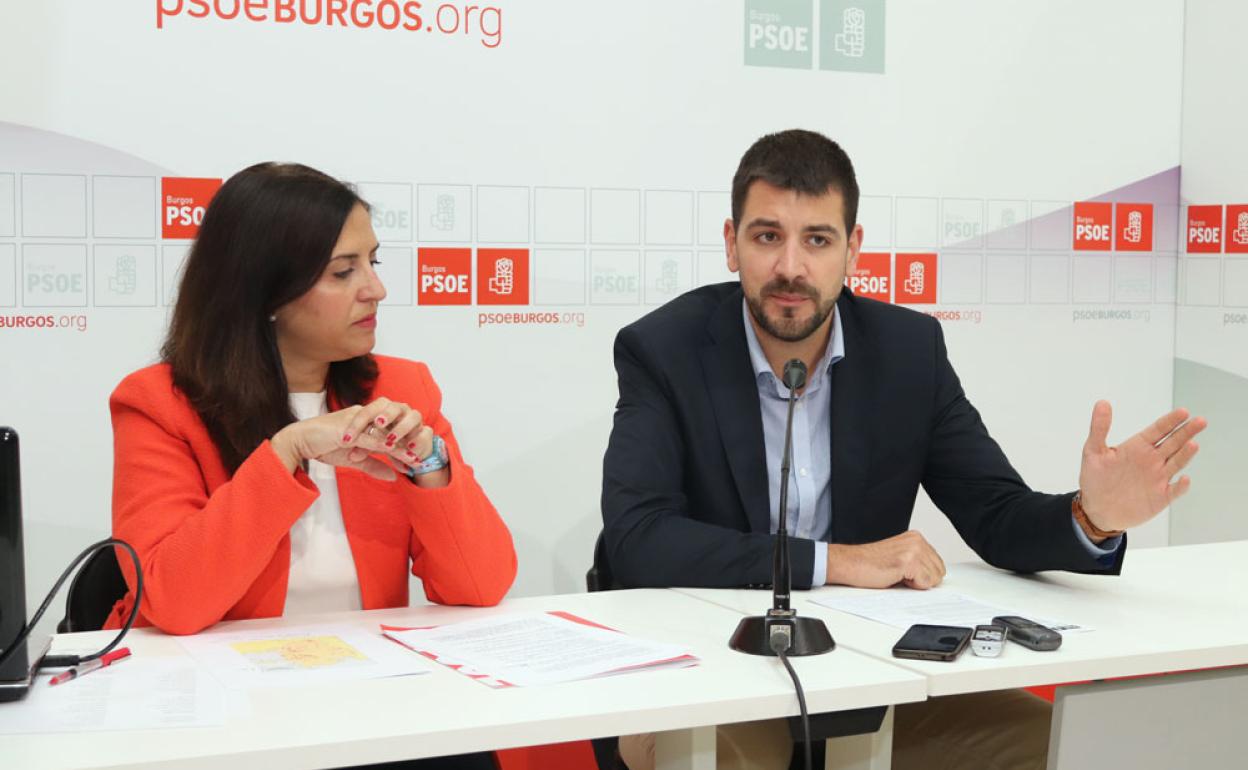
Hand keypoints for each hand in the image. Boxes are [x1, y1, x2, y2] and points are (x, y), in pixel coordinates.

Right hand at [270, 398, 443, 483]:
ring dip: (402, 447)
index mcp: (367, 421)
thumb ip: (373, 465)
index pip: (390, 431)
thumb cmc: (324, 446)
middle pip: (393, 428)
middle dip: (408, 444)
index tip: (415, 459)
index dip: (404, 444)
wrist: (300, 440)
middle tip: (420, 458)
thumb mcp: (353, 459)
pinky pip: (372, 438)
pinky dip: (386, 447)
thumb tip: (393, 476)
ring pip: (386, 433)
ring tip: (414, 459)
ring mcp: (358, 421)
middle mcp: (366, 417)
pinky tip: (397, 455)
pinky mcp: (350, 430)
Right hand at [825, 530, 946, 588]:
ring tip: (896, 575)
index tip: (906, 573)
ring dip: (916, 583)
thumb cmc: (870, 564)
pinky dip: (912, 586)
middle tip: (900, 575)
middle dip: (922, 580)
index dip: (923, 575)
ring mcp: (913, 549)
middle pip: (939, 572)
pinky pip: (925, 583)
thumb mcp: (900, 557)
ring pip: (934, 579)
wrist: (850, 564)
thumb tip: (935, 577)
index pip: (938, 564)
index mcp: (916, 538)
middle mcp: (917, 540)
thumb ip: (918, 562)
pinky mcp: (908, 561)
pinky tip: (896, 577)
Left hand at [1078, 401, 1206, 532]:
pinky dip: (1181, 485)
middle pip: (1174, 442)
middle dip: (1187, 431)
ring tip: (1193, 443)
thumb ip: (1099, 428)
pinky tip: (1185, 479)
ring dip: (1186, 454)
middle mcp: (1152, 460)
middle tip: (1200, 421)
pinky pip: (1175, 490)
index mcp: (1138, 447)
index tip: (1184, 412)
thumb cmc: (1095, 479)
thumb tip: (1102, 402)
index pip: (1158, 430)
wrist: (1097, 510)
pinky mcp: (1160, 497)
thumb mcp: (1093, 451)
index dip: (1171, 421)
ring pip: (1177, 462)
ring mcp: (1158, 478)